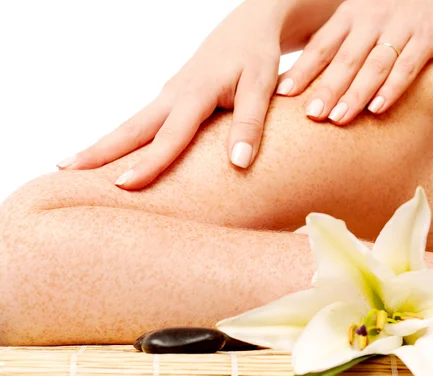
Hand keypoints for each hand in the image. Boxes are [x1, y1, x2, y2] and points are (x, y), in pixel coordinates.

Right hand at [57, 2, 282, 187]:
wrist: (249, 26)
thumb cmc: (256, 56)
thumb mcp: (261, 86)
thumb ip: (250, 124)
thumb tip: (238, 164)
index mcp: (196, 93)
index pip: (171, 136)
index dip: (149, 162)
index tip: (123, 185)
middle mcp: (175, 93)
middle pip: (133, 126)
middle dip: (99, 149)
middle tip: (63, 170)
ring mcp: (170, 94)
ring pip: (133, 123)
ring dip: (104, 144)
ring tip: (74, 166)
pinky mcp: (173, 96)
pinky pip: (144, 121)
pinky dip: (124, 138)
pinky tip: (114, 152)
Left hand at [276, 0, 432, 124]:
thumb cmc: (388, 12)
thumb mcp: (359, 18)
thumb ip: (335, 43)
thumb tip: (298, 79)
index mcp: (349, 16)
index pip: (321, 46)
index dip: (303, 70)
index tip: (284, 93)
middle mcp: (371, 20)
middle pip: (345, 59)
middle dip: (327, 88)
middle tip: (312, 115)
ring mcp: (400, 27)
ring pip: (374, 65)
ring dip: (356, 93)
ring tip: (339, 118)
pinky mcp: (427, 36)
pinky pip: (407, 66)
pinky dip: (392, 88)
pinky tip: (377, 108)